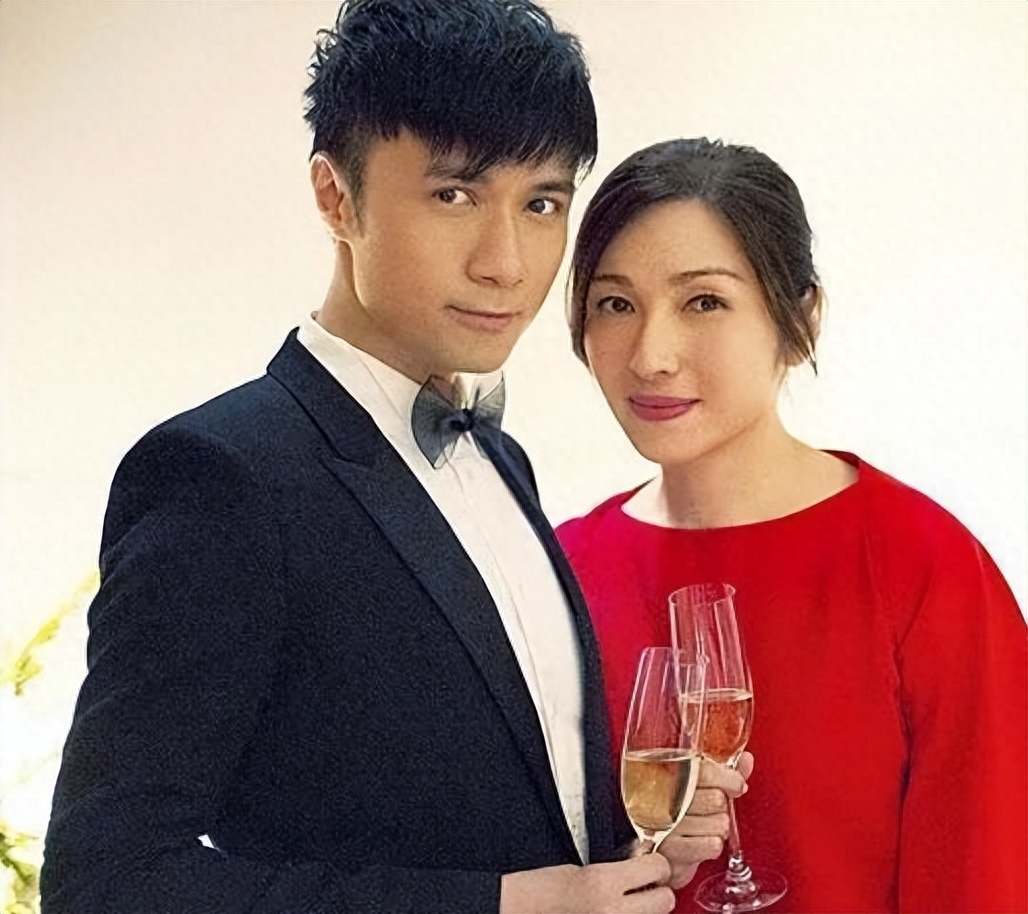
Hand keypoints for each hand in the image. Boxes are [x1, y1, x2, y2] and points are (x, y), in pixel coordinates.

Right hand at [499, 855, 674, 912]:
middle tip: (641, 886)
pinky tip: (618, 912)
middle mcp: (614, 911)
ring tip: (626, 902)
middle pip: (665, 900)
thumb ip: (618, 867)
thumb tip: (647, 861)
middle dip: (656, 891)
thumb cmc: (545, 888)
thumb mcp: (584, 868)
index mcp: (604, 883)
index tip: (649, 863)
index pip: (658, 868)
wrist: (523, 911)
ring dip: (647, 910)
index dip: (656, 864)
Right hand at [655, 751, 752, 888]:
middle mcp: (662, 796)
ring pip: (719, 823)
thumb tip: (747, 759)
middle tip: (708, 810)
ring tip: (702, 827)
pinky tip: (699, 841)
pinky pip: (712, 845)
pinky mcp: (671, 850)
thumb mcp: (698, 787)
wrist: (655, 849)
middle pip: (717, 798)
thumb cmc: (677, 813)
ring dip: (717, 828)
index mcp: (667, 773)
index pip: (705, 771)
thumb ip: (722, 772)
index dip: (728, 778)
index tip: (736, 785)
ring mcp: (665, 824)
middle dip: (721, 807)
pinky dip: (712, 845)